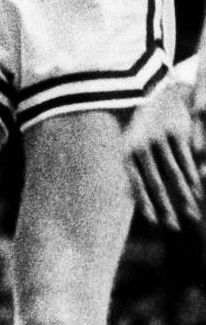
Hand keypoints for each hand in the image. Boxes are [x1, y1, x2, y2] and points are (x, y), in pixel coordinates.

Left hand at [123, 81, 202, 230]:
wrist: (158, 96)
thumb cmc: (143, 128)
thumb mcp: (131, 145)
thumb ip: (132, 170)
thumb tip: (128, 196)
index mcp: (127, 152)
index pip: (137, 185)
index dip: (148, 206)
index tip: (158, 225)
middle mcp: (141, 147)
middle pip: (157, 185)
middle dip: (168, 209)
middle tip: (177, 228)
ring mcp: (159, 139)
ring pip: (175, 176)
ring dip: (185, 198)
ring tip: (193, 215)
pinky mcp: (176, 132)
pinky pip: (186, 161)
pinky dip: (193, 179)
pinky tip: (198, 192)